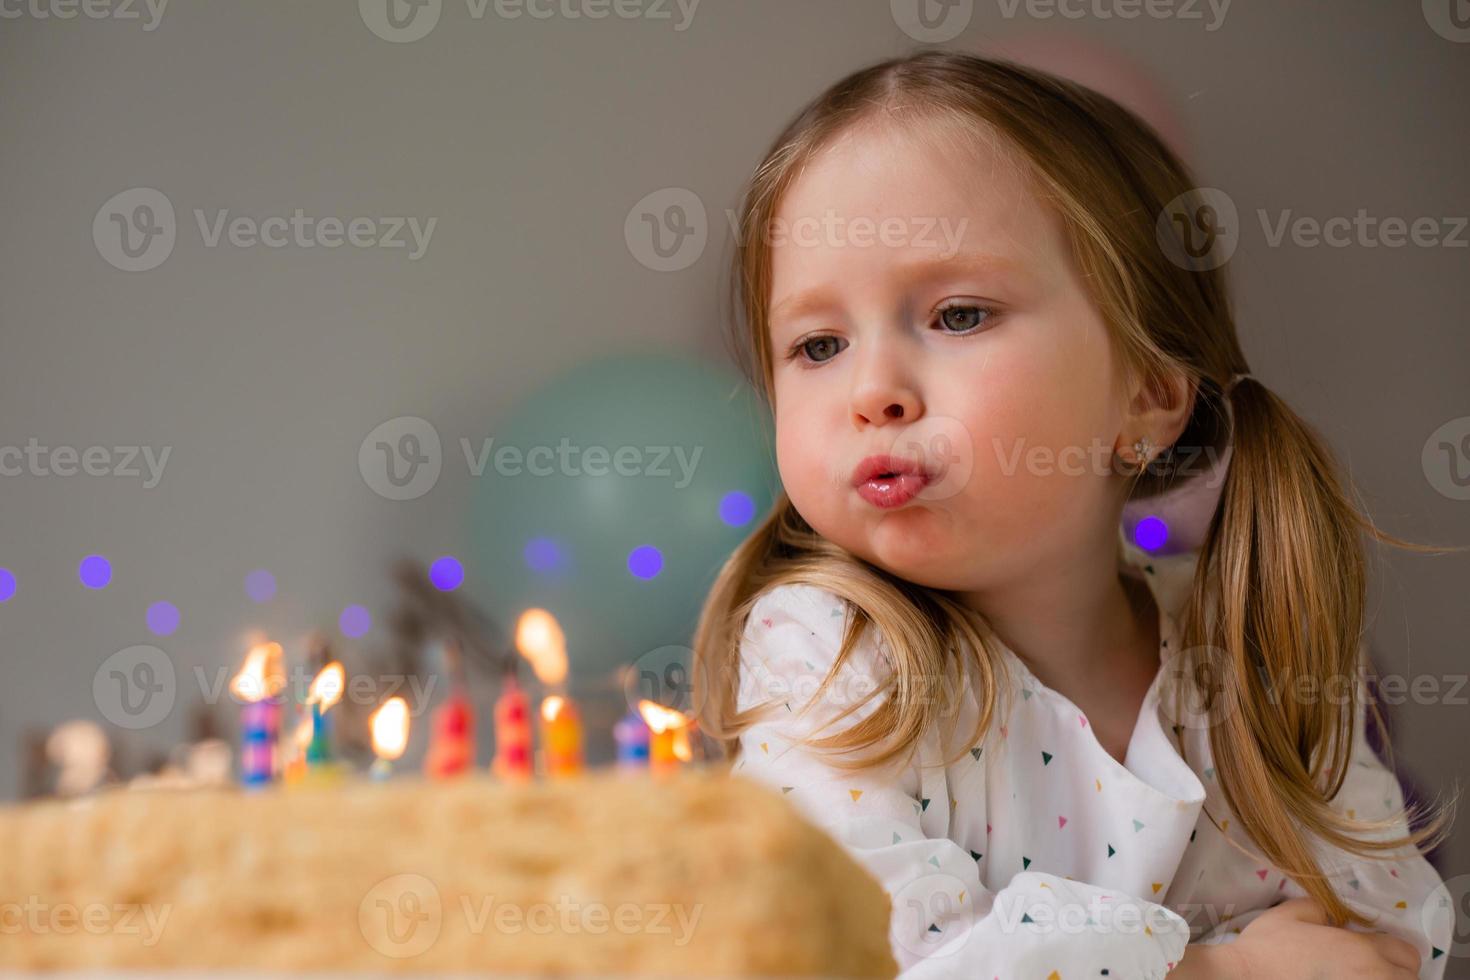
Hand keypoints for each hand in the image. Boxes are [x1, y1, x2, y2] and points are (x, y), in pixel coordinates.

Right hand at [1217, 898, 1421, 979]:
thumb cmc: (1267, 950)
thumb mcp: (1289, 914)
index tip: (1374, 950)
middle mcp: (1372, 979)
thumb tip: (1331, 915)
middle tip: (1367, 969)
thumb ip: (1319, 908)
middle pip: (1410, 979)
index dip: (1393, 950)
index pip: (1408, 952)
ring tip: (1356, 979)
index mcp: (1361, 951)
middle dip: (1393, 972)